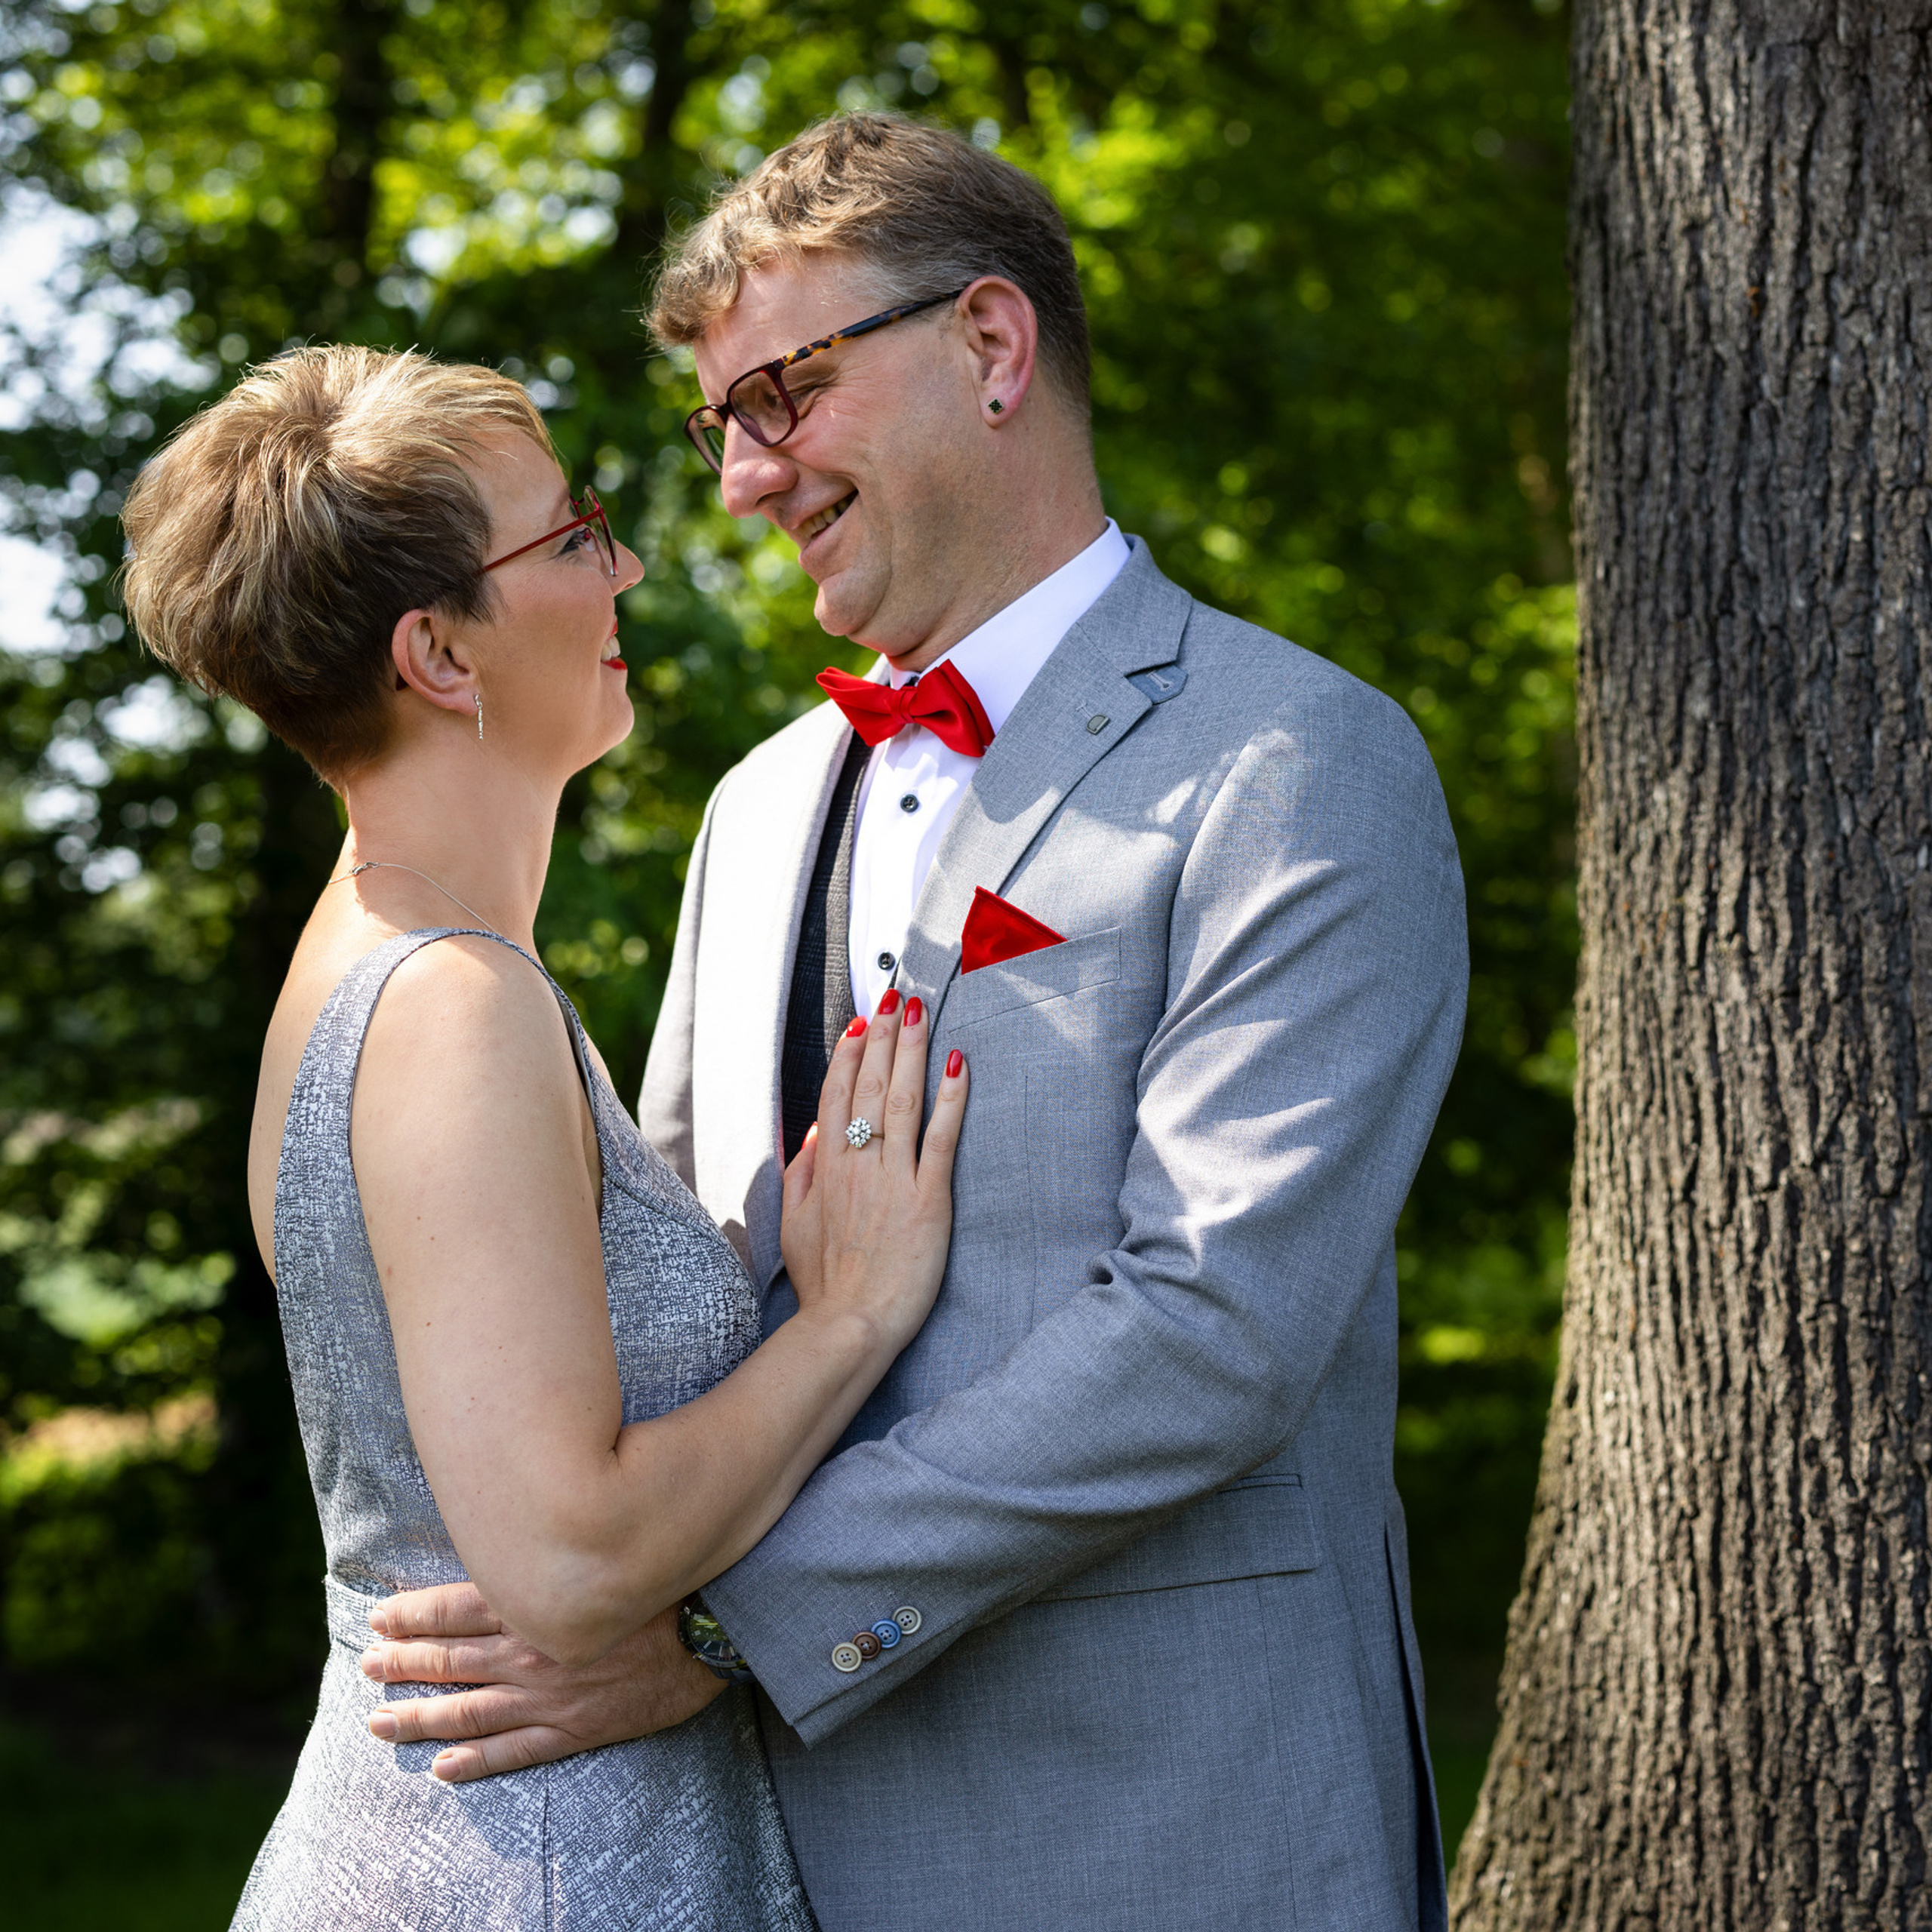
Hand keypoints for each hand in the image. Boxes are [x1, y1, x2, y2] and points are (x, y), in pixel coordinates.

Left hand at [359, 1580, 724, 1781]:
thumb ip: (549, 1554)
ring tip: (380, 1723)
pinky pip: (515, 1752)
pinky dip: (475, 1762)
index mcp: (535, 1604)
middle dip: (403, 1663)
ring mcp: (551, 1695)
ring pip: (469, 1710)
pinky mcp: (576, 1729)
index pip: (455, 1607)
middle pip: (451, 1658)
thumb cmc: (659, 1579)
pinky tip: (442, 1767)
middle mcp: (532, 1651)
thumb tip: (508, 1541)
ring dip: (419, 1717)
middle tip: (367, 1667)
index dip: (413, 1614)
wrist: (713, 1626)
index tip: (379, 1617)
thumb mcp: (598, 1551)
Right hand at [780, 992, 965, 1350]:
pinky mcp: (928, 1199)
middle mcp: (857, 1164)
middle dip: (883, 1034)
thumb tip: (815, 1133)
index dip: (849, 1053)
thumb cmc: (825, 1283)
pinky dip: (950, 1099)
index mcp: (826, 1168)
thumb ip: (801, 1175)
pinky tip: (958, 1064)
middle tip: (896, 994)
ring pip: (901, 1100)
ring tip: (920, 1011)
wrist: (849, 1326)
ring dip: (911, 1051)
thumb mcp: (795, 1225)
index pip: (837, 1094)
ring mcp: (893, 1178)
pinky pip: (940, 1138)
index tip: (862, 1020)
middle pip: (868, 1084)